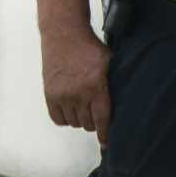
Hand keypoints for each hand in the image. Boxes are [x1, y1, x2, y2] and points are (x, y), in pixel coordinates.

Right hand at [41, 27, 111, 145]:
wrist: (64, 32)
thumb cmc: (89, 47)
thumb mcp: (109, 64)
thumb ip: (113, 85)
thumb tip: (126, 104)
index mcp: (96, 87)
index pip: (102, 120)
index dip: (105, 135)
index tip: (106, 144)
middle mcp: (78, 94)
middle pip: (87, 123)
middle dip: (93, 121)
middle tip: (94, 112)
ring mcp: (62, 94)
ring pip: (74, 122)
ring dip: (79, 118)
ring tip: (82, 107)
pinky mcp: (49, 93)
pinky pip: (58, 119)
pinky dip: (65, 117)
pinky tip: (70, 109)